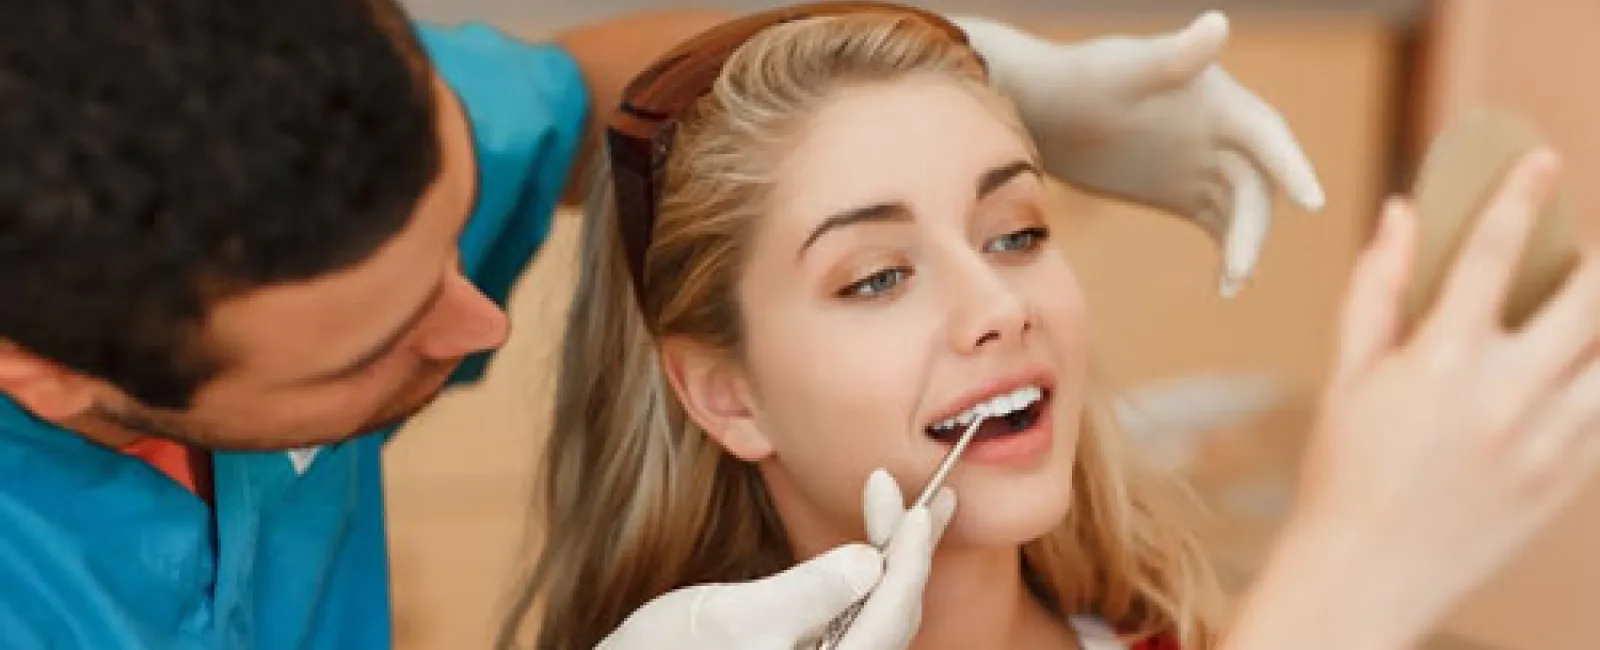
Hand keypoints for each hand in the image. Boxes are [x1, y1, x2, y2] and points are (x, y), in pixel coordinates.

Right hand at [598, 469, 955, 649]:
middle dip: (912, 553)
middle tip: (938, 494)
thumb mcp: (728, 619)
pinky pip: (862, 622)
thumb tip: (872, 562)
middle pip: (896, 617)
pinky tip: (875, 548)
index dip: (909, 557)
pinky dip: (872, 580)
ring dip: (898, 562)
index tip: (918, 504)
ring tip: (917, 510)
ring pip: (883, 620)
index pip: (890, 616)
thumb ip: (805, 594)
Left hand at [955, 12, 1324, 295]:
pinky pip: (1221, 227)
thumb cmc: (1083, 78)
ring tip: (1233, 285)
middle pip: (1256, 184)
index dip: (1292, 166)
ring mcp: (1206, 167)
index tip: (1312, 203)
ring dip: (1246, 247)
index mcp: (1219, 100)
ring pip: (1243, 211)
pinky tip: (1226, 287)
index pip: (1266, 134)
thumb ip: (1172, 55)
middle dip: (1255, 227)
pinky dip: (1230, 254)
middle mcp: (1223, 134)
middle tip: (1240, 271)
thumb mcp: (1125, 68)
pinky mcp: (1186, 195)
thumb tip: (1217, 22)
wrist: (1045, 112)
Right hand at [1292, 149, 1599, 641]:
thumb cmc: (1343, 474)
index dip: (1522, 196)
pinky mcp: (1571, 478)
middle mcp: (1505, 394)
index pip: (1494, 254)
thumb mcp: (1345, 378)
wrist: (1367, 575)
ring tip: (1590, 305)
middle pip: (1588, 299)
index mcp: (1440, 361)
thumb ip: (1376, 291)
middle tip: (1589, 247)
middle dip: (1598, 260)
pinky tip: (1581, 372)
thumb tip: (1401, 217)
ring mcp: (1548, 439)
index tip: (1543, 160)